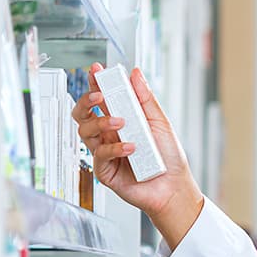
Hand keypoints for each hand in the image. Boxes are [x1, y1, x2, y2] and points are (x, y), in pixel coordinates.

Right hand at [72, 63, 203, 249]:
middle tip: (100, 96)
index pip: (101, 98)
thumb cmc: (168, 157)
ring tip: (121, 122)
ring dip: (101, 123)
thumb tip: (136, 74)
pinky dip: (115, 148)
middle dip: (86, 101)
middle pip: (83, 114)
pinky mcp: (105, 171)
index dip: (95, 83)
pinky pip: (100, 155)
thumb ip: (145, 98)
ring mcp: (105, 153)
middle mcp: (108, 135)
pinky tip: (131, 147)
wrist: (174, 186)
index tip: (96, 70)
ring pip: (85, 132)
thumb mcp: (160, 122)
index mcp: (120, 120)